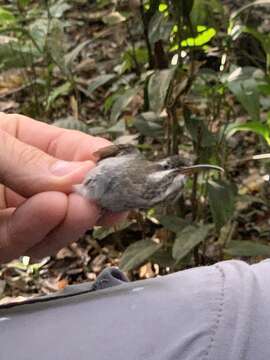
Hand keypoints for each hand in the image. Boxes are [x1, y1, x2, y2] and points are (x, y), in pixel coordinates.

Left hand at [0, 113, 123, 262]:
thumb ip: (26, 158)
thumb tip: (79, 174)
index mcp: (26, 146)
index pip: (74, 151)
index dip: (99, 159)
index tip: (122, 168)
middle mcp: (25, 184)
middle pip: (72, 195)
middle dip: (92, 198)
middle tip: (106, 198)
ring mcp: (13, 216)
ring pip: (54, 227)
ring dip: (70, 220)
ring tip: (81, 207)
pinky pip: (20, 243)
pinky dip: (36, 232)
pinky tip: (48, 212)